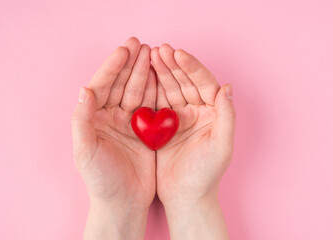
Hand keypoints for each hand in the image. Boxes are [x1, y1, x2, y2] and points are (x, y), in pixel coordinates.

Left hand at [71, 37, 155, 239]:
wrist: (123, 202)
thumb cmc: (100, 180)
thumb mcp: (85, 151)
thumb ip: (81, 120)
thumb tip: (84, 89)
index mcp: (94, 118)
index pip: (102, 86)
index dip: (112, 67)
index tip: (124, 50)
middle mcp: (111, 117)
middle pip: (121, 84)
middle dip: (131, 64)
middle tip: (142, 44)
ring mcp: (129, 123)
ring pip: (137, 91)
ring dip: (145, 73)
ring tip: (154, 54)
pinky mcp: (146, 131)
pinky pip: (152, 106)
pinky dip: (157, 91)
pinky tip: (163, 77)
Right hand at [151, 44, 235, 238]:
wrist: (185, 197)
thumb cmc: (205, 175)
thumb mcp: (221, 147)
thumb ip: (226, 117)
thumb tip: (228, 88)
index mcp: (212, 114)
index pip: (204, 84)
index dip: (192, 68)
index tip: (178, 53)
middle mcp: (197, 112)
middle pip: (185, 82)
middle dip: (173, 65)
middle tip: (159, 49)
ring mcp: (178, 118)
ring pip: (169, 89)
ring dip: (160, 72)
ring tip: (149, 56)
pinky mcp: (162, 126)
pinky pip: (156, 103)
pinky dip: (149, 89)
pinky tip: (141, 76)